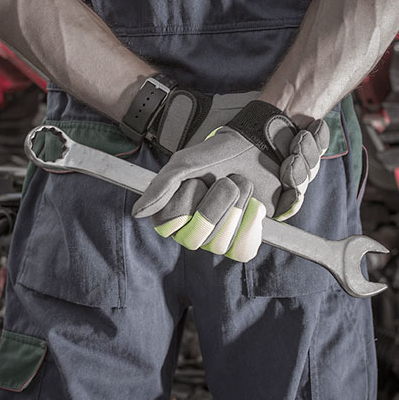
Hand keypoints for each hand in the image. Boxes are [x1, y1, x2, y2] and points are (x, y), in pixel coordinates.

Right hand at [133, 100, 328, 261]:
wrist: (260, 149)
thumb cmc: (221, 154)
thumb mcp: (186, 163)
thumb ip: (161, 186)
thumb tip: (138, 212)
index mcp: (173, 211)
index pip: (168, 226)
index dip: (187, 204)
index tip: (199, 181)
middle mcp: (193, 229)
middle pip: (197, 239)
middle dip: (217, 204)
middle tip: (228, 181)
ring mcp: (219, 237)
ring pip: (220, 245)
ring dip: (237, 208)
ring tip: (243, 186)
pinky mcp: (244, 239)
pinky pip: (242, 251)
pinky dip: (251, 224)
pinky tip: (254, 205)